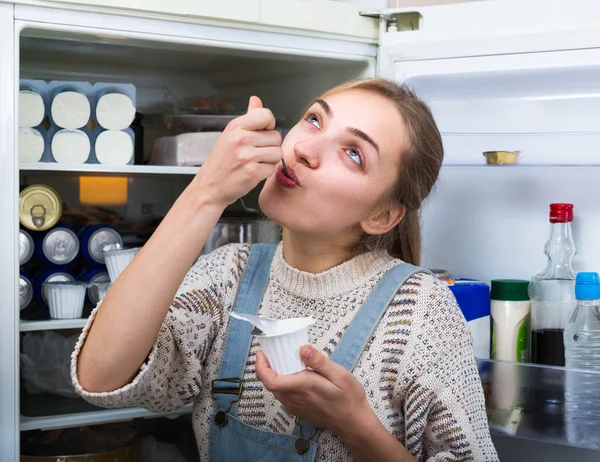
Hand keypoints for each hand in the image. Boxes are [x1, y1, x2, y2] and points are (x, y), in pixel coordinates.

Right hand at [193, 96, 282, 206]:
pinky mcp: (252, 172)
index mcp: (236, 127)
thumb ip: (248, 118)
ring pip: (277, 153)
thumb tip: (256, 100)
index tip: (264, 131)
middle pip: (276, 136)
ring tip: (254, 162)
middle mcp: (241, 139)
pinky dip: (266, 172)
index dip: (270, 124)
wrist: (209, 187)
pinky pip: (272, 168)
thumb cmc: (220, 162)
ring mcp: (247, 156)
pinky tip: (253, 172)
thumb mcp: (230, 135)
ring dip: (270, 159)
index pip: (266, 115)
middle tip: (255, 153)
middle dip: (269, 146)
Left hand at [255, 345, 371, 438]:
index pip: (271, 380)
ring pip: (275, 389)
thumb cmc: (349, 398)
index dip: (261, 366)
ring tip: (280, 358)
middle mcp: (294, 398)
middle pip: (269, 383)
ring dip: (272, 374)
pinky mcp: (297, 409)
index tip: (262, 352)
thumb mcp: (340, 375)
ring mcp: (295, 406)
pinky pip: (282, 394)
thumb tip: (302, 348)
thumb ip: (319, 362)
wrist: (354, 423)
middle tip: (271, 350)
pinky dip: (281, 381)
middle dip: (265, 366)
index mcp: (303, 387)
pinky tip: (291, 373)